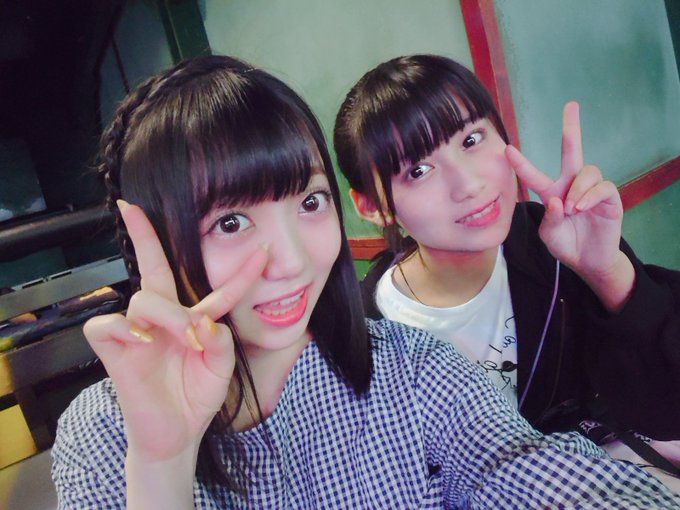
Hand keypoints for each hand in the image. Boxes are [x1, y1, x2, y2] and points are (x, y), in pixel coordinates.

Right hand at [84, 200, 267, 461]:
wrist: (177, 434)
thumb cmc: (196, 396)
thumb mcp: (221, 370)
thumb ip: (221, 343)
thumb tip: (203, 324)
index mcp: (194, 320)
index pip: (217, 289)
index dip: (242, 271)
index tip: (264, 247)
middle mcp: (165, 318)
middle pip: (154, 268)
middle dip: (142, 234)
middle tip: (131, 210)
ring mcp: (138, 332)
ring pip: (144, 299)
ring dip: (169, 316)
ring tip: (185, 339)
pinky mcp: (114, 350)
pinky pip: (106, 325)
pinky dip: (122, 329)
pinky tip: (140, 341)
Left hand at [505, 102, 623, 276]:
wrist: (588, 261)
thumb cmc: (566, 244)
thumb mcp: (549, 236)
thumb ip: (548, 220)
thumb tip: (557, 201)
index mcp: (551, 192)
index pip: (534, 174)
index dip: (521, 163)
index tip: (507, 149)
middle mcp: (571, 185)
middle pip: (572, 150)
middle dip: (572, 128)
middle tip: (571, 105)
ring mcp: (591, 190)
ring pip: (586, 172)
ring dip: (577, 189)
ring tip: (571, 209)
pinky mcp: (609, 198)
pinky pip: (602, 187)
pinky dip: (590, 195)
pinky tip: (581, 207)